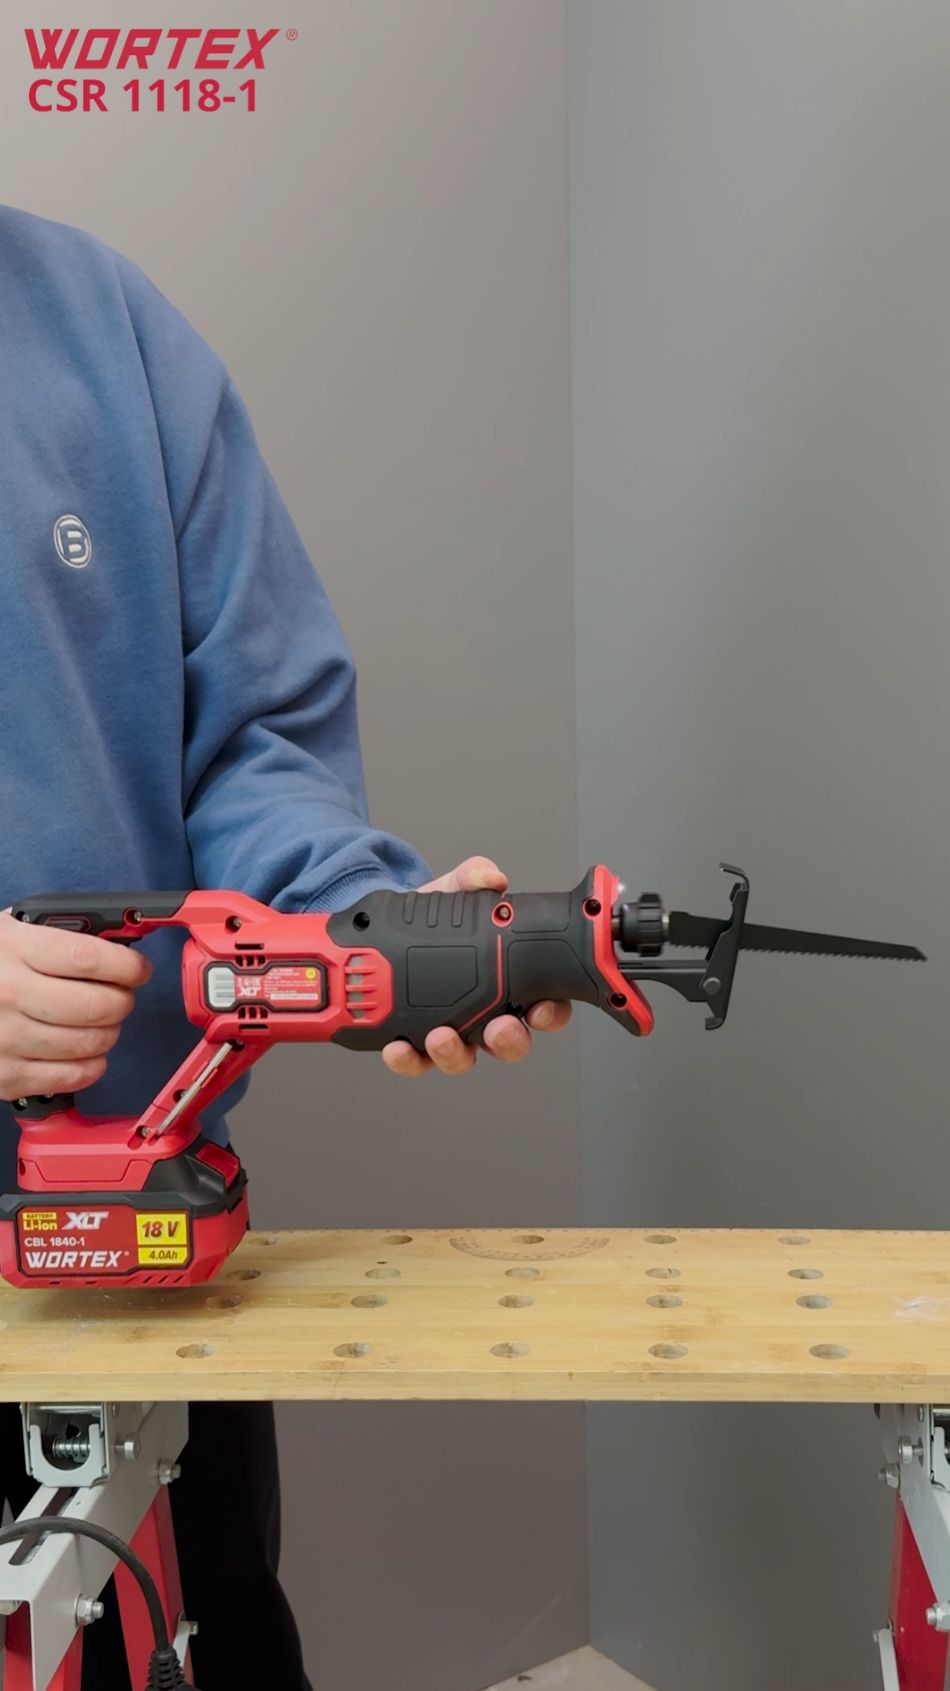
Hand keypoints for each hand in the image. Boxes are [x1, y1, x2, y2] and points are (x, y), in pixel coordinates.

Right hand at [0, 911, 152, 1102]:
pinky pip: (69, 1077)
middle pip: (96, 1005)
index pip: (88, 958)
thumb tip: (116, 944)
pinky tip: (88, 1053)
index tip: (137, 968)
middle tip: (122, 995)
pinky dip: (90, 1066)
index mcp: (12, 949)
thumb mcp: (9, 932)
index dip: (126, 965)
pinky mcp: (4, 1075)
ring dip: (109, 1033)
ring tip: (102, 1022)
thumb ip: (58, 936)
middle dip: (122, 1000)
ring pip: (89, 1043)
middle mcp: (8, 994)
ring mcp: (5, 1038)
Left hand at [382, 857, 570, 1076]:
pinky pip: (416, 1061)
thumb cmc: (432, 917)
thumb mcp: (454, 890)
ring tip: (440, 1036)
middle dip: (508, 1041)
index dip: (550, 1013)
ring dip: (455, 1054)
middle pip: (510, 1042)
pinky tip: (396, 1046)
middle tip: (499, 1028)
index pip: (544, 1006)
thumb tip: (491, 877)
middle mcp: (483, 1014)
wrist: (385, 926)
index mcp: (506, 981)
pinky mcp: (413, 1040)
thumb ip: (473, 877)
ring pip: (463, 1058)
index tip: (542, 1009)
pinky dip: (407, 1060)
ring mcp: (450, 1031)